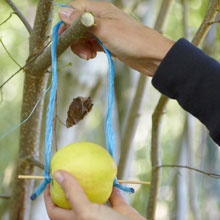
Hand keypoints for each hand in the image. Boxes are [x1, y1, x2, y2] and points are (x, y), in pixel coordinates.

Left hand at [44, 170, 145, 219]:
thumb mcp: (86, 212)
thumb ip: (72, 193)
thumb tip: (58, 174)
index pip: (55, 210)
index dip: (49, 196)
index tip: (50, 178)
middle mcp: (86, 217)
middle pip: (73, 200)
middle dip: (70, 184)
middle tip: (69, 168)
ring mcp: (102, 213)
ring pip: (93, 194)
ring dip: (91, 182)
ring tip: (87, 167)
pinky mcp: (118, 209)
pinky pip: (112, 193)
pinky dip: (111, 183)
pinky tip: (109, 173)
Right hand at [58, 0, 173, 75]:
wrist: (151, 56)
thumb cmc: (132, 41)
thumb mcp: (105, 30)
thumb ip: (83, 21)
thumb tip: (62, 11)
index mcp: (99, 8)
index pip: (73, 9)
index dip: (65, 22)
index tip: (63, 37)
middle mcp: (99, 18)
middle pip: (75, 25)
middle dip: (74, 39)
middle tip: (81, 52)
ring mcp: (103, 31)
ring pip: (82, 37)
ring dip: (81, 47)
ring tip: (88, 57)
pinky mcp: (106, 43)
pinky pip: (91, 44)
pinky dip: (88, 51)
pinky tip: (92, 56)